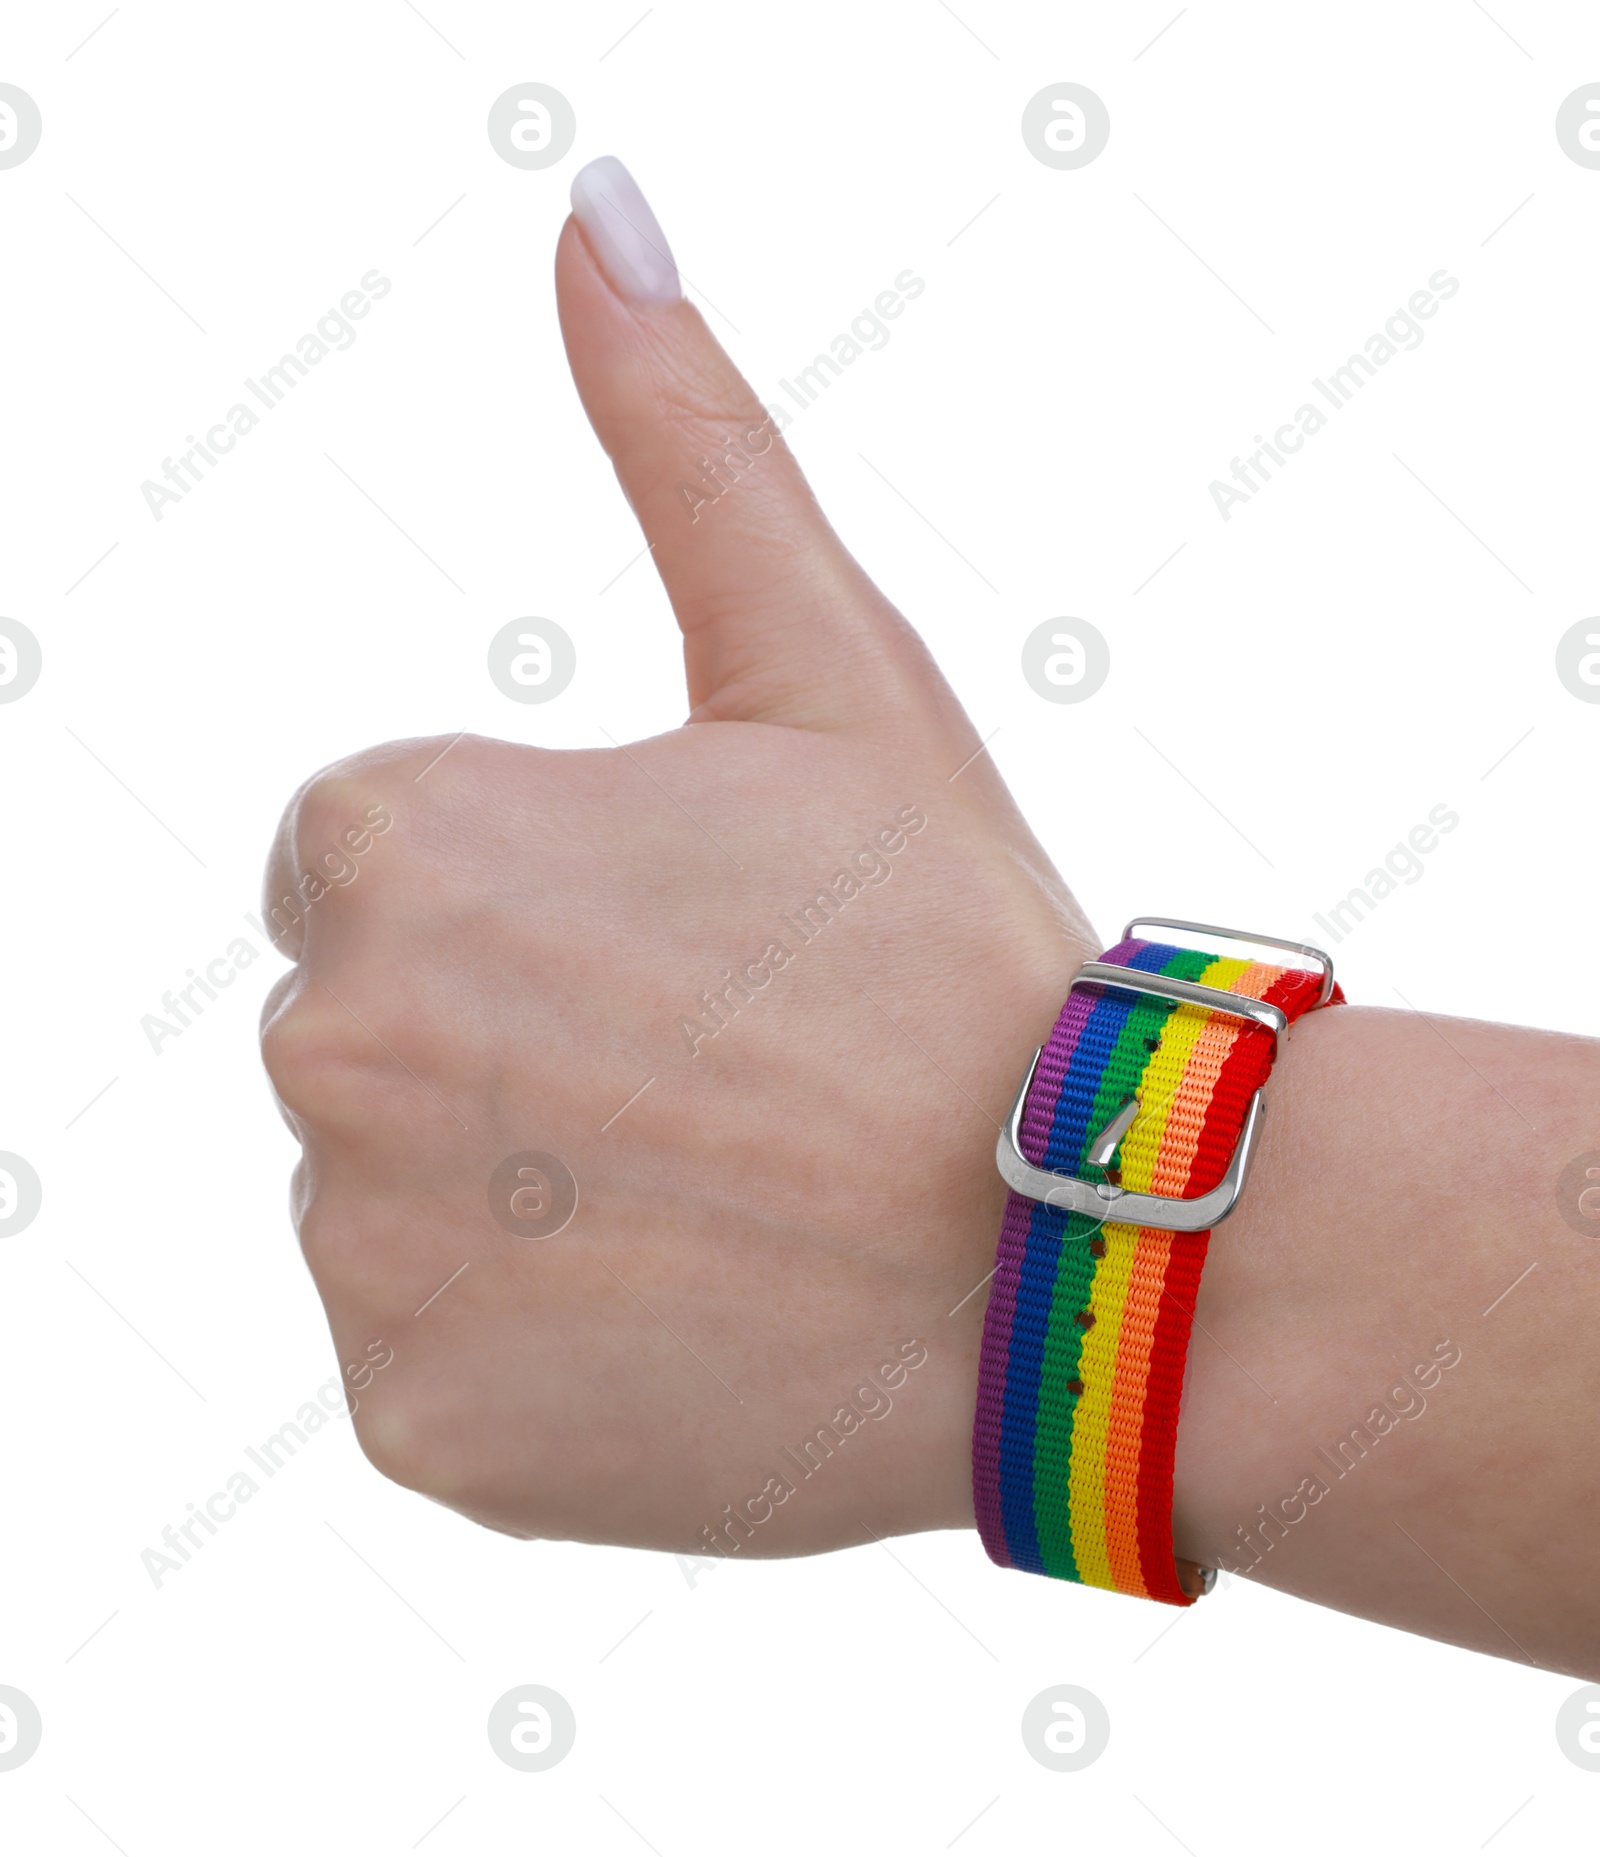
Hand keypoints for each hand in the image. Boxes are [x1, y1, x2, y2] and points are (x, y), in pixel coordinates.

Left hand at [259, 157, 1095, 1556]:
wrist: (1073, 1245)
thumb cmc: (951, 947)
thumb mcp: (821, 666)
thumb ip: (685, 438)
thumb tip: (600, 212)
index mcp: (390, 840)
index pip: (366, 869)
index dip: (533, 910)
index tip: (669, 957)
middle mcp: (330, 1039)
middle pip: (374, 1039)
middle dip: (518, 1054)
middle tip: (715, 1088)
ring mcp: (365, 1252)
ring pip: (400, 1207)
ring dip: (524, 1204)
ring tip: (714, 1209)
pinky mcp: (413, 1421)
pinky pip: (430, 1367)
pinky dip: (534, 1356)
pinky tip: (683, 1325)